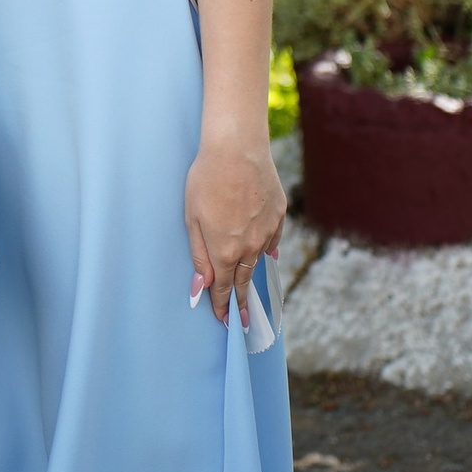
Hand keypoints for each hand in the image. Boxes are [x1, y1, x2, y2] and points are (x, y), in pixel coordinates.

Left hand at [185, 127, 285, 328]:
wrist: (237, 149)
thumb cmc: (206, 180)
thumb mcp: (192, 219)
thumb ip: (199, 255)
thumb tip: (201, 287)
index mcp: (226, 251)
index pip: (224, 287)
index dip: (223, 305)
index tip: (224, 321)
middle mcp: (251, 247)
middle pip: (244, 279)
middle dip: (241, 301)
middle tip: (241, 320)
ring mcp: (268, 232)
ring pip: (259, 259)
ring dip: (252, 273)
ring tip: (249, 288)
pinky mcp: (279, 215)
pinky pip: (272, 239)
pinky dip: (266, 248)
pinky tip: (264, 252)